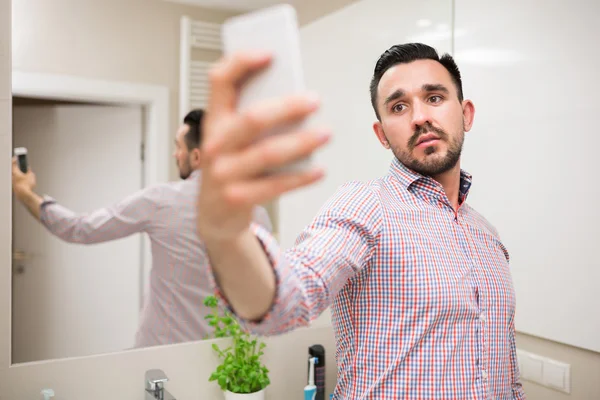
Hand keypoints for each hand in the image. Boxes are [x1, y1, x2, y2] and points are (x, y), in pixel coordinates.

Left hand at [12, 156, 35, 197]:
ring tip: (24, 173)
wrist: (23, 194)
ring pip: (14, 175)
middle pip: (13, 169)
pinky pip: (16, 180)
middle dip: (17, 167)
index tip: (17, 158)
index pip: (13, 163)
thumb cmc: (26, 185)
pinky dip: (19, 179)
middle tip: (20, 165)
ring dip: (18, 173)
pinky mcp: (15, 186)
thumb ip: (29, 171)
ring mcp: (13, 182)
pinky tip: (24, 181)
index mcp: (15, 172)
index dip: (15, 160)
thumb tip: (28, 169)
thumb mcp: (31, 175)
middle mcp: (12, 176)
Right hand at [197, 51, 330, 241]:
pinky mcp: (238, 198)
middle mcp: (215, 146)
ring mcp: (224, 174)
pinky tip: (319, 169)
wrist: (214, 216)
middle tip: (314, 100)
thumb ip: (252, 118)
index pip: (219, 82)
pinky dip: (301, 177)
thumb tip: (295, 100)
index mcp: (214, 121)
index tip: (269, 54)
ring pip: (268, 153)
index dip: (241, 63)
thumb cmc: (230, 167)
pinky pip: (276, 185)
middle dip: (287, 107)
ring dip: (301, 142)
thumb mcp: (231, 140)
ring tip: (326, 133)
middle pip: (252, 119)